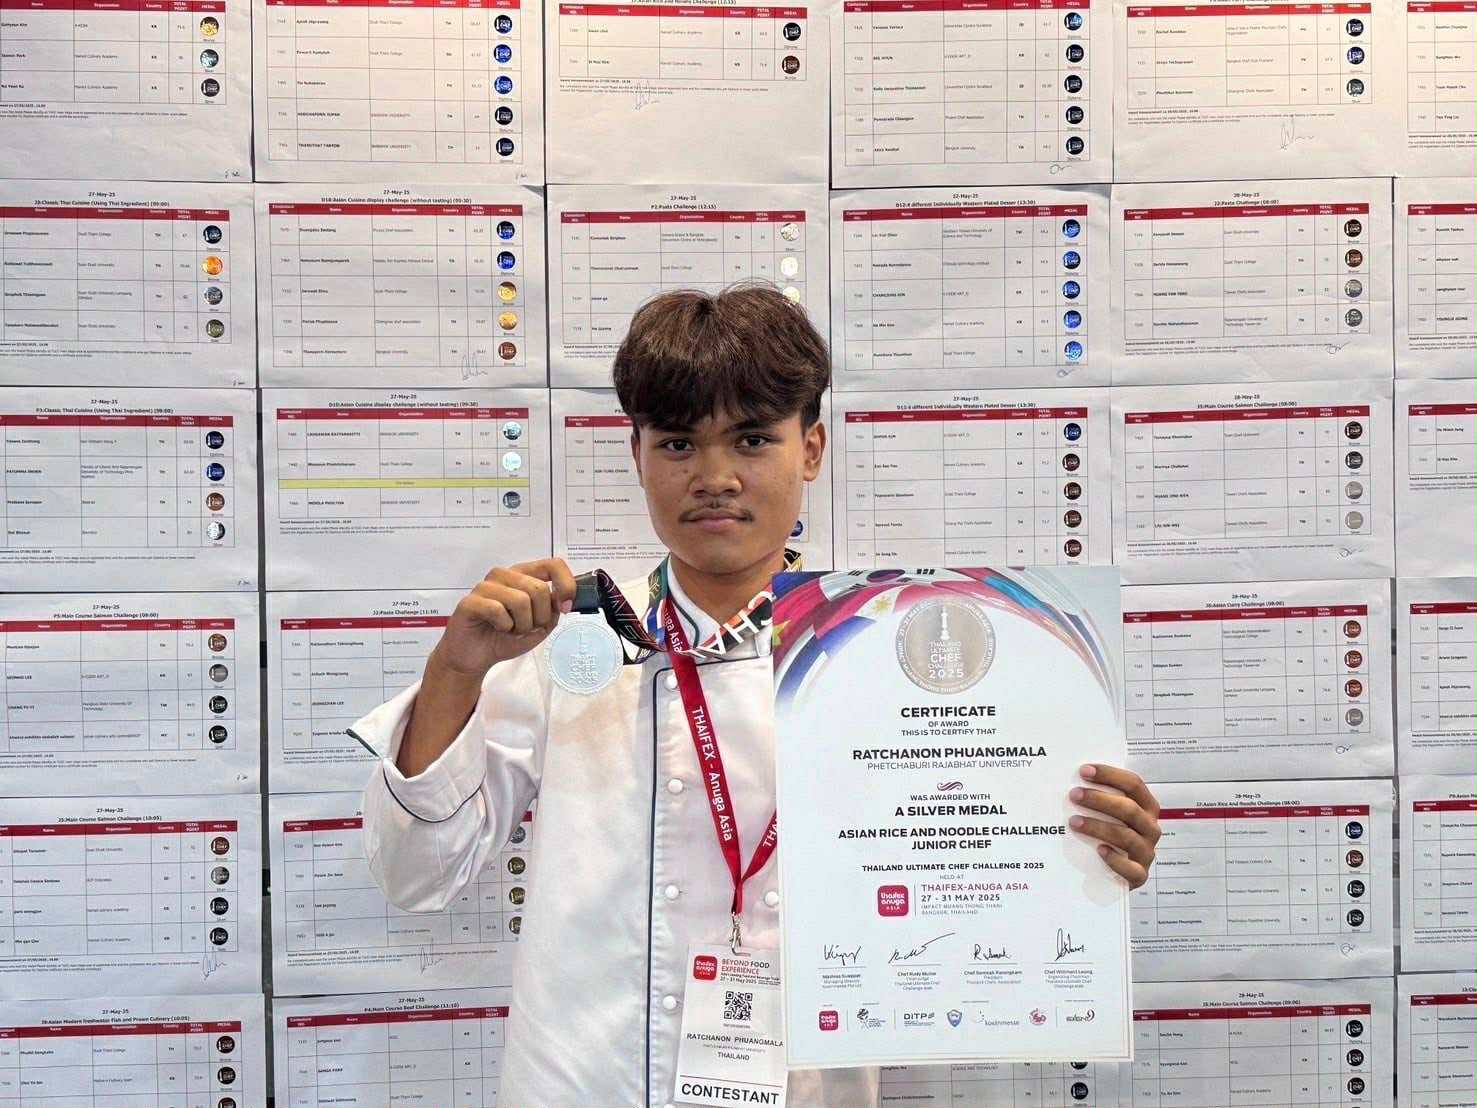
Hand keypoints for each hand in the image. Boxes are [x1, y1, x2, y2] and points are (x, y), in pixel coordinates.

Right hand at [431, 558, 578, 681]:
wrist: (475, 657)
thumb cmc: (504, 638)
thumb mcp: (540, 626)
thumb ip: (553, 610)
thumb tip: (562, 600)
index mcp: (523, 576)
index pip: (553, 565)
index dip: (565, 585)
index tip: (565, 606)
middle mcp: (505, 576)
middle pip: (539, 588)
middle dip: (539, 617)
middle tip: (526, 628)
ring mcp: (486, 586)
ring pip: (521, 600)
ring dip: (521, 625)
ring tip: (511, 630)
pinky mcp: (471, 601)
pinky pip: (498, 610)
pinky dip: (504, 627)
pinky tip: (496, 628)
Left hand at [1067, 764, 1160, 888]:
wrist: (1118, 872)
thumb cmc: (1110, 835)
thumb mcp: (1109, 814)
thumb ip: (1101, 798)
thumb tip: (1071, 781)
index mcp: (1146, 807)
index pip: (1134, 784)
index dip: (1110, 775)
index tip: (1084, 771)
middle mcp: (1150, 828)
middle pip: (1129, 809)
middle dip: (1100, 799)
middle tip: (1074, 795)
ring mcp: (1146, 852)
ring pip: (1126, 837)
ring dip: (1098, 827)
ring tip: (1074, 822)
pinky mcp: (1139, 875)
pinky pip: (1131, 869)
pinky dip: (1115, 859)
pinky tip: (1098, 850)